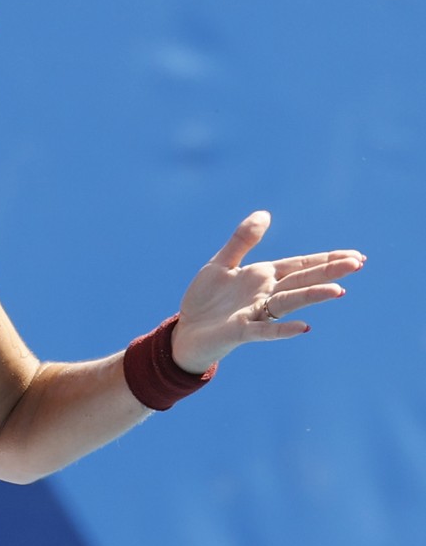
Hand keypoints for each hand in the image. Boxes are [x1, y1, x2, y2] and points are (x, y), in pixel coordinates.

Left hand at [172, 211, 364, 372]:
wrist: (187, 331)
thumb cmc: (206, 299)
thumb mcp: (221, 263)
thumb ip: (243, 240)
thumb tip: (265, 214)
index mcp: (262, 277)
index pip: (299, 265)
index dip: (325, 259)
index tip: (354, 255)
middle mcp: (264, 295)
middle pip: (300, 280)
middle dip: (328, 272)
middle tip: (358, 263)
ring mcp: (254, 314)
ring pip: (288, 302)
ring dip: (312, 296)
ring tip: (338, 290)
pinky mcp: (240, 331)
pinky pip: (264, 331)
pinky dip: (282, 329)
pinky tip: (303, 327)